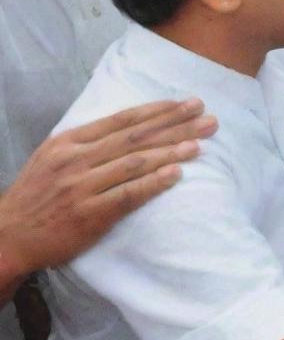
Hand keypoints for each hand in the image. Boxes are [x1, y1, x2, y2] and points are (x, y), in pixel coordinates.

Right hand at [0, 100, 216, 279]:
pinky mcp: (88, 214)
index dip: (159, 111)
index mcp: (70, 140)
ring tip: (200, 145)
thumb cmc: (38, 194)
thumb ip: (90, 140)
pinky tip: (175, 174)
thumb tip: (135, 124)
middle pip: (136, 137)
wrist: (8, 236)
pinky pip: (128, 194)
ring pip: (136, 163)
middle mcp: (77, 159)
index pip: (123, 119)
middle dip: (176, 126)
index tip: (186, 104)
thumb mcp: (54, 156)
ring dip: (171, 152)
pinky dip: (153, 183)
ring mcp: (82, 186)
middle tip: (207, 118)